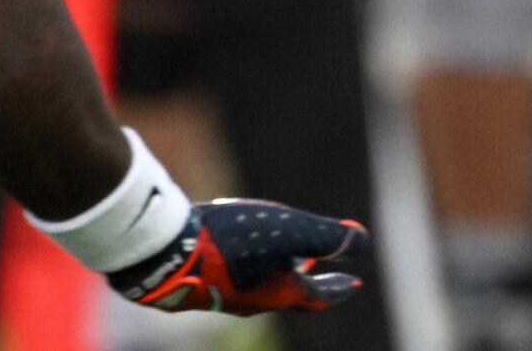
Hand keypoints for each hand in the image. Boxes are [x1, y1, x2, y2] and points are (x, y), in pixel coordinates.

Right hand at [108, 199, 366, 314]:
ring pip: (263, 283)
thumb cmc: (234, 242)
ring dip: (281, 267)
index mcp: (281, 293)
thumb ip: (328, 238)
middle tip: (320, 264)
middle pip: (291, 292)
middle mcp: (255, 300)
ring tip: (284, 250)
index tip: (355, 284)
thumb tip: (362, 242)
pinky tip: (242, 245)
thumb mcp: (291, 232)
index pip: (319, 296)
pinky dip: (254, 261)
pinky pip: (239, 274)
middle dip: (309, 277)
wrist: (169, 254)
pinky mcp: (205, 283)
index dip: (339, 288)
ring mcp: (227, 294)